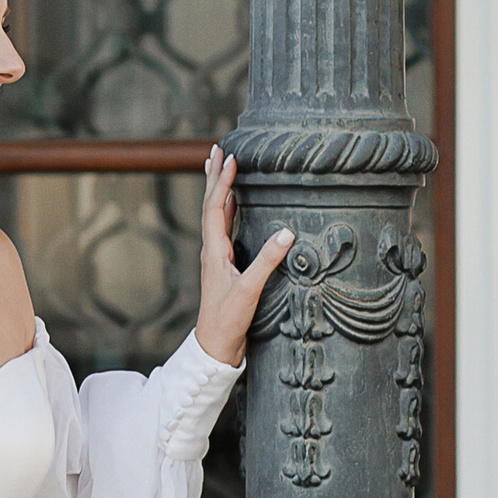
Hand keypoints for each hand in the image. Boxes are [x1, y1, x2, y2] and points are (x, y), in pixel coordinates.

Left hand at [193, 147, 293, 366]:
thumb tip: (286, 232)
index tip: (229, 157)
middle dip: (214, 176)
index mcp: (214, 251)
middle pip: (211, 205)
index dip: (222, 181)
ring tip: (223, 167)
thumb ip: (267, 262)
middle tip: (217, 150)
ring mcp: (217, 258)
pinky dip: (229, 210)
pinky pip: (225, 229)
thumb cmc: (228, 321)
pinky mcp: (225, 266)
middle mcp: (212, 250)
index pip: (215, 207)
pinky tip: (235, 204)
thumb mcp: (249, 291)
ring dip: (219, 189)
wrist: (214, 347)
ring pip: (216, 215)